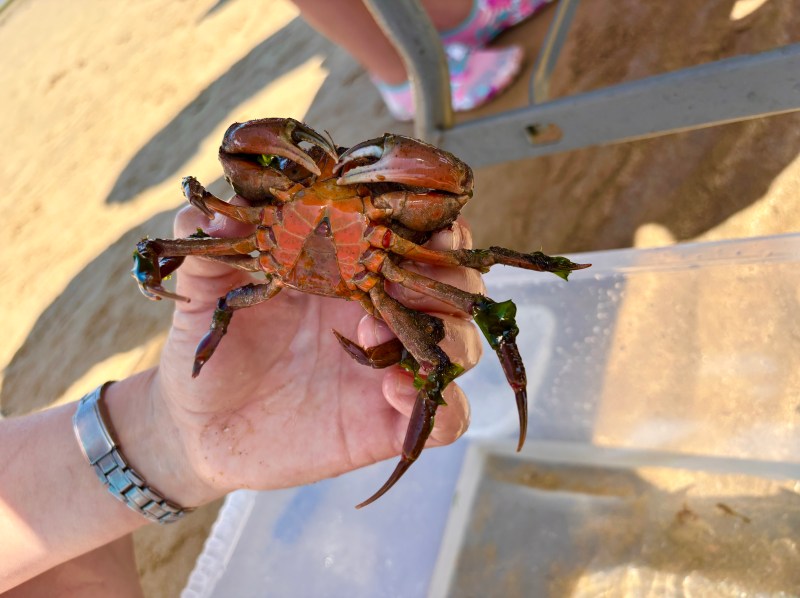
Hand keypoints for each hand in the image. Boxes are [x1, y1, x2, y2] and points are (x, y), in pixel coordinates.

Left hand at [119, 205, 483, 506]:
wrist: (197, 425)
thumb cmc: (210, 348)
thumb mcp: (203, 292)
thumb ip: (210, 248)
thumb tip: (227, 209)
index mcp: (348, 274)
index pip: (414, 239)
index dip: (430, 224)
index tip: (419, 218)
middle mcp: (380, 316)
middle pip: (452, 288)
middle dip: (449, 276)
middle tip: (411, 280)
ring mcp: (388, 371)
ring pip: (461, 347)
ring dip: (446, 334)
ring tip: (378, 332)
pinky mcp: (386, 423)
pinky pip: (445, 418)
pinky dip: (444, 406)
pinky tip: (395, 390)